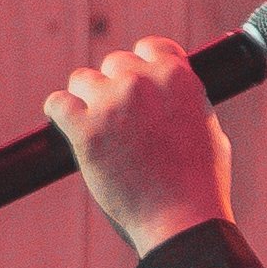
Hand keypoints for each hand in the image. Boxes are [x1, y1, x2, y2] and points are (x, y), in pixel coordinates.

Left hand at [47, 40, 234, 257]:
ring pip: (83, 79)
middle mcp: (143, 81)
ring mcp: (112, 104)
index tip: (137, 81)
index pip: (150, 46)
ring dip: (87, 97)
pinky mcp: (85, 130)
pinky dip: (59, 112)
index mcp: (177, 76)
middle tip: (118, 117)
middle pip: (114, 63)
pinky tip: (64, 123)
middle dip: (115, 86)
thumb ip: (187, 100)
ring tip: (94, 123)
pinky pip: (57, 103)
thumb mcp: (208, 128)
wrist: (181, 221)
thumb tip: (173, 90)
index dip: (142, 63)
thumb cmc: (200, 183)